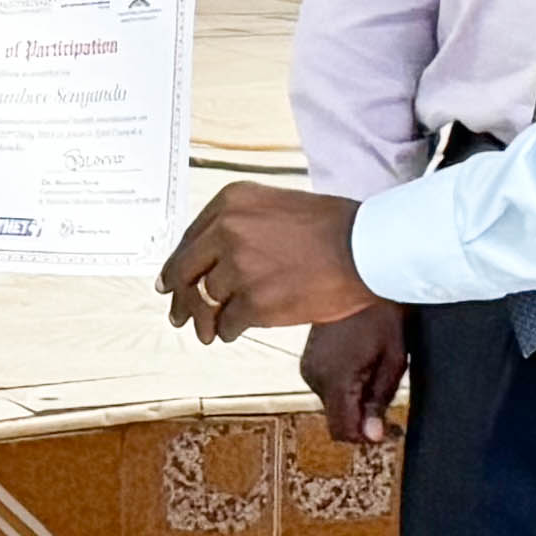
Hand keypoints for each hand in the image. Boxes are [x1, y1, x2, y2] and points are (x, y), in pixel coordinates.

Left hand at [160, 180, 376, 339]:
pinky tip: (232, 332)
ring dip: (204, 320)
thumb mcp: (277, 206)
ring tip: (207, 331)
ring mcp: (239, 268)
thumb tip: (213, 260)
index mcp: (230, 203)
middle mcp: (227, 232)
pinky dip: (228, 330)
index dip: (176, 266)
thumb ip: (241, 226)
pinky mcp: (254, 302)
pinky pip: (228, 323)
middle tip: (178, 314)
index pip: (189, 240)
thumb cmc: (333, 227)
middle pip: (187, 272)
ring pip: (204, 301)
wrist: (366, 248)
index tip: (170, 282)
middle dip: (180, 298)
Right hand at [296, 307, 409, 448]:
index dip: (365, 437)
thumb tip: (372, 437)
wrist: (359, 277)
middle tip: (389, 404)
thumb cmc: (382, 315)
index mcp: (335, 378)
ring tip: (376, 377)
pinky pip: (326, 388)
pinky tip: (361, 368)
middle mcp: (315, 377)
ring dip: (354, 403)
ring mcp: (308, 368)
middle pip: (337, 419)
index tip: (388, 429)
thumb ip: (379, 401)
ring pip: (332, 405)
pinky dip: (343, 388)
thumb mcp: (392, 360)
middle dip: (363, 419)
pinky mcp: (307, 361)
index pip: (342, 430)